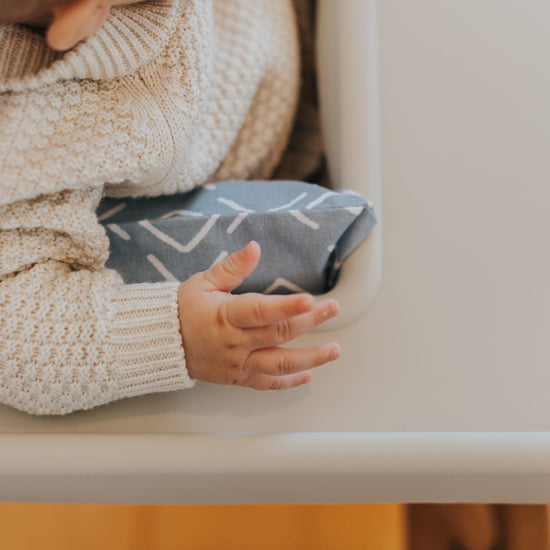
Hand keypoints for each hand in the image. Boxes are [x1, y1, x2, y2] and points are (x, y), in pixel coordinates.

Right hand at [177, 241, 340, 389]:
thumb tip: (254, 248)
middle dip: (310, 322)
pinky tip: (308, 375)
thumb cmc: (183, 310)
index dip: (287, 307)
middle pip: (278, 334)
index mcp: (225, 315)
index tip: (311, 301)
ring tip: (334, 350)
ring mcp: (238, 363)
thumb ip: (232, 267)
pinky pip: (266, 383)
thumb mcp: (203, 282)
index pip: (260, 311)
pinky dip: (288, 381)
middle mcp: (235, 342)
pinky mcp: (237, 377)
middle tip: (334, 309)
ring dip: (309, 358)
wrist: (162, 344)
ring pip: (278, 364)